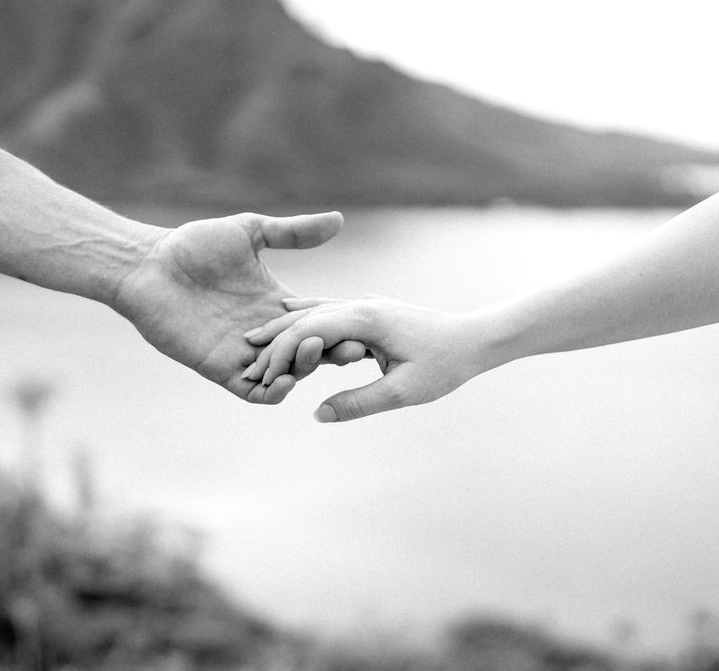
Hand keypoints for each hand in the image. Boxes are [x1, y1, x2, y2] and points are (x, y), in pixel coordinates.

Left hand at [111, 211, 364, 402]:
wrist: (148, 265)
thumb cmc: (193, 245)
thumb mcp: (251, 231)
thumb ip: (294, 232)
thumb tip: (339, 220)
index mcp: (275, 302)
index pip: (317, 320)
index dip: (340, 324)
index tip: (364, 323)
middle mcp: (264, 331)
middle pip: (308, 351)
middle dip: (331, 351)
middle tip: (351, 346)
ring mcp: (243, 353)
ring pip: (286, 374)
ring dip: (304, 369)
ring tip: (316, 353)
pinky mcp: (220, 368)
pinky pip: (253, 392)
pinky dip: (273, 392)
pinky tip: (286, 380)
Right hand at [243, 296, 482, 420]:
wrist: (475, 339)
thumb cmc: (445, 366)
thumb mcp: (403, 392)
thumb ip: (359, 402)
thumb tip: (317, 414)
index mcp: (365, 320)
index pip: (308, 331)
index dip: (280, 353)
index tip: (258, 374)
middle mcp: (361, 305)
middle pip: (305, 315)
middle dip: (273, 336)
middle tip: (242, 355)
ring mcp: (366, 304)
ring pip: (315, 310)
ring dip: (286, 326)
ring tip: (255, 339)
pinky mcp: (372, 309)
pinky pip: (329, 311)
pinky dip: (305, 318)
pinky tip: (289, 316)